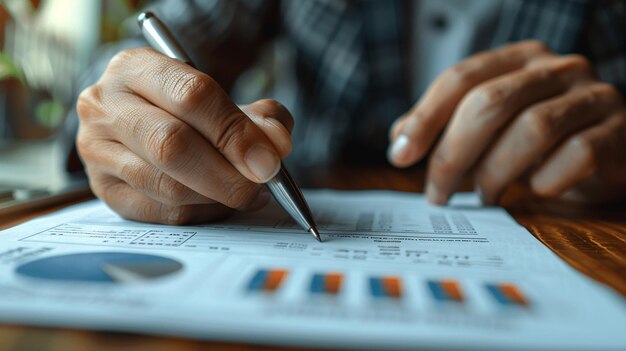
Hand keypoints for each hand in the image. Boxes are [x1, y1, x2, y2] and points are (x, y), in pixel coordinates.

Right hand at [77, 48, 293, 223]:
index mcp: (135, 67)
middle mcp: (104, 105)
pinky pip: (160, 213)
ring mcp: (96, 151)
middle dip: (227, 173)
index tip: (268, 160)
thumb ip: (258, 118)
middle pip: (171, 145)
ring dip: (217, 197)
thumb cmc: (185, 110)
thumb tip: (277, 145)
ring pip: (166, 185)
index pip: (191, 96)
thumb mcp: (223, 99)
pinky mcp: (104, 191)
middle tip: (262, 185)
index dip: (235, 132)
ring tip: (246, 193)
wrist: (138, 123)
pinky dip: (200, 213)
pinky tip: (218, 203)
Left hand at [388, 40, 625, 204]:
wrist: (612, 151)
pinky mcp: (618, 132)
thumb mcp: (493, 126)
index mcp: (519, 59)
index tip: (400, 156)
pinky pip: (576, 155)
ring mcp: (593, 96)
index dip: (425, 118)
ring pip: (531, 129)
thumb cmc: (542, 140)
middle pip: (490, 103)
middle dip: (453, 154)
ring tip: (484, 196)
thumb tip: (399, 142)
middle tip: (437, 193)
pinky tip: (535, 190)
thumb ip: (447, 127)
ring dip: (495, 172)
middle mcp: (557, 68)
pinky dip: (546, 180)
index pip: (461, 78)